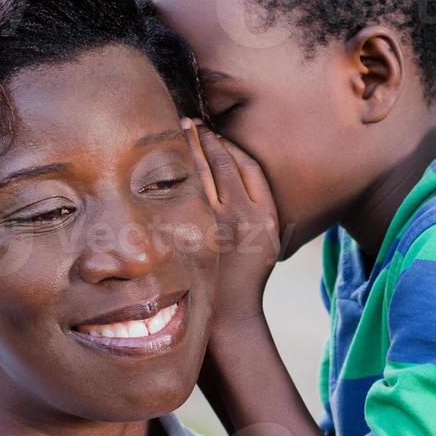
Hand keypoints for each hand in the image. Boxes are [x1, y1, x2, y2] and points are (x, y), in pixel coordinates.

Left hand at [181, 119, 279, 331]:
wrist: (230, 313)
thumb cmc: (246, 277)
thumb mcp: (268, 241)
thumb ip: (260, 210)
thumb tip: (242, 176)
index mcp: (266, 215)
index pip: (249, 166)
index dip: (233, 145)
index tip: (219, 134)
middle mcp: (244, 214)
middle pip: (226, 161)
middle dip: (208, 137)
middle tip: (193, 122)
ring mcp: (218, 222)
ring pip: (204, 171)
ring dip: (191, 145)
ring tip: (180, 129)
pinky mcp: (196, 231)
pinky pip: (186, 190)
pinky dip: (178, 169)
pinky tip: (167, 159)